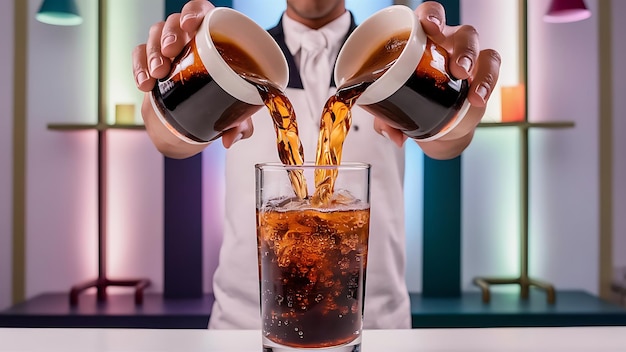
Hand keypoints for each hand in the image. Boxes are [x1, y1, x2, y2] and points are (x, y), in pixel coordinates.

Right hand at [131, 0, 252, 157]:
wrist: (193, 120)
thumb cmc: (219, 103)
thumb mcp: (235, 114)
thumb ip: (239, 123)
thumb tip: (232, 138)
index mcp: (213, 38)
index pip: (201, 11)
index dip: (194, 12)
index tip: (191, 25)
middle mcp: (189, 38)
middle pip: (175, 22)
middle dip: (170, 35)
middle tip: (171, 53)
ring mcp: (168, 48)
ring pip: (155, 35)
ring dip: (153, 52)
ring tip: (158, 73)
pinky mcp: (151, 62)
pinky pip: (139, 54)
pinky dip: (138, 67)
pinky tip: (144, 83)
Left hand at [374, 1, 500, 159]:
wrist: (436, 127)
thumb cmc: (411, 102)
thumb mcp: (392, 107)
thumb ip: (385, 117)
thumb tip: (390, 133)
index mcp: (423, 39)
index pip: (430, 15)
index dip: (432, 15)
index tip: (429, 26)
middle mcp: (448, 43)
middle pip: (462, 32)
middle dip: (462, 47)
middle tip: (456, 68)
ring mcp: (467, 58)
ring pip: (478, 48)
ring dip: (473, 62)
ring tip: (464, 78)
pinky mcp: (481, 75)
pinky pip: (491, 69)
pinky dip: (487, 83)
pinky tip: (477, 98)